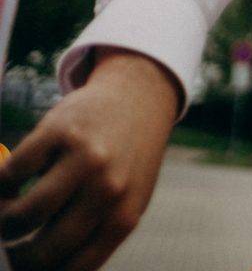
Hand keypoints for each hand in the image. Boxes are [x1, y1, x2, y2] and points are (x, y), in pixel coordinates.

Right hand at [0, 49, 180, 270]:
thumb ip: (91, 234)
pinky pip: (11, 173)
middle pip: (43, 251)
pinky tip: (10, 180)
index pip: (73, 269)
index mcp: (123, 217)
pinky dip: (2, 183)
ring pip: (22, 215)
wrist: (138, 98)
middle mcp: (108, 190)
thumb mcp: (125, 201)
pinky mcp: (59, 131)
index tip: (19, 268)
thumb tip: (40, 267)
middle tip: (6, 247)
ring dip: (3, 220)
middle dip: (14, 256)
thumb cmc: (126, 159)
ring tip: (6, 210)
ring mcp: (84, 159)